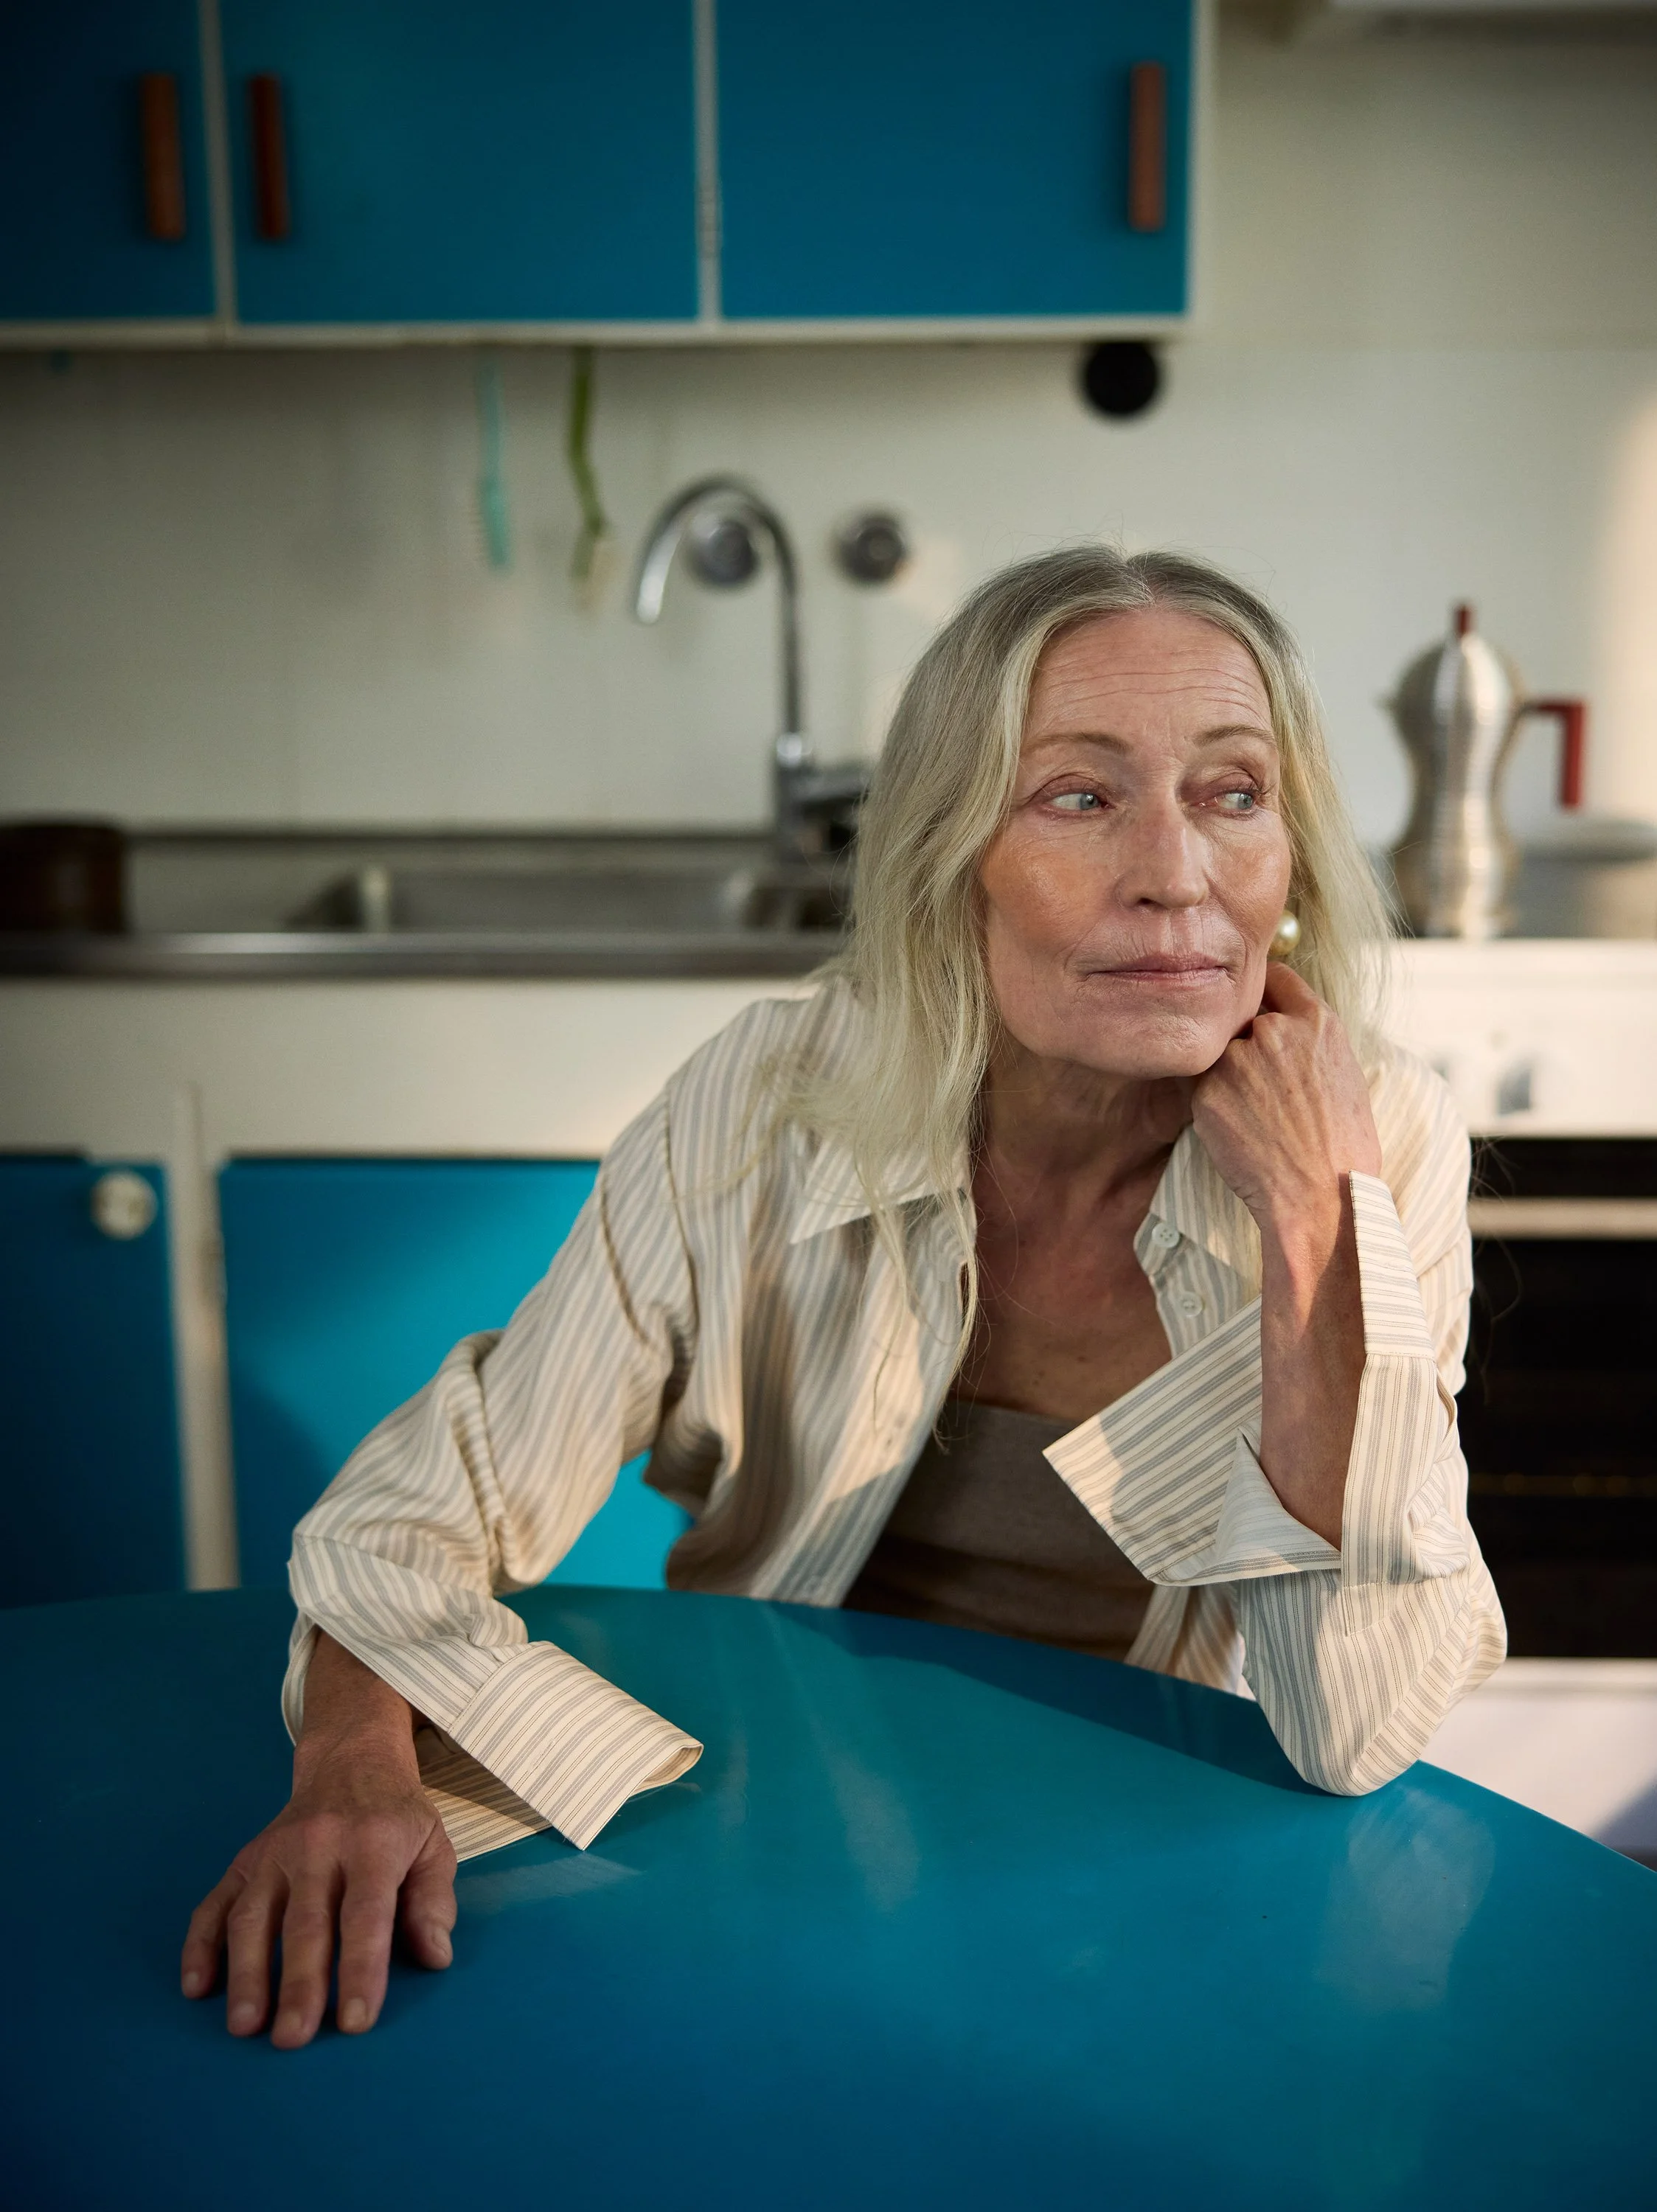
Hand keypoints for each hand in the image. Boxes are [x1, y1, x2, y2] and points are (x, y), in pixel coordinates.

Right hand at [181, 1636, 456, 2048]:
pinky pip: (215, 1904)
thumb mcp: (433, 1846)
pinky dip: (200, 1946)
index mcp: (373, 1845)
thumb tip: (435, 1957)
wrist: (351, 1762)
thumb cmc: (396, 1819)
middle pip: (305, 1923)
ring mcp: (274, 1853)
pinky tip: (196, 1987)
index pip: (365, 1915)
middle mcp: (318, 1846)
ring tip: (244, 2025)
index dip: (360, 1969)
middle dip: (298, 1985)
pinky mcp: (244, 1861)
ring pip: (254, 1917)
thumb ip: (433, 1902)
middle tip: (292, 2040)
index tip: (355, 2021)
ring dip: (246, 1973)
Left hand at [1191, 963, 1380, 1243]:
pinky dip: (1212, 1105)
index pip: (1276, 978)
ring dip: (1226, 1076)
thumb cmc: (1343, 1150)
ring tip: (1255, 1118)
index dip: (1263, 994)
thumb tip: (1282, 1024)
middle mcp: (1275, 1029)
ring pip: (1218, 1055)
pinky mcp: (1206, 1090)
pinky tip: (1240, 1132)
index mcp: (1317, 1022)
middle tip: (1258, 1087)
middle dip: (1243, 1044)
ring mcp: (1237, 1058)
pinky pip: (1200, 1087)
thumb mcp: (1344, 1076)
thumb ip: (1309, 1042)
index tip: (1254, 1009)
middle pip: (1240, 1018)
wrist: (1322, 1198)